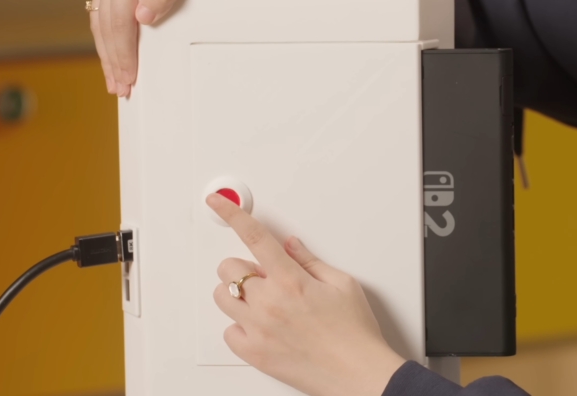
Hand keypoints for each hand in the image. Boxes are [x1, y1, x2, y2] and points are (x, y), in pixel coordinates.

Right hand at [90, 0, 301, 96]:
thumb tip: (142, 17)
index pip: (118, 18)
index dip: (123, 52)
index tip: (130, 76)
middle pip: (105, 23)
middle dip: (113, 59)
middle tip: (121, 88)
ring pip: (101, 21)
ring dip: (108, 53)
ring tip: (116, 81)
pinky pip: (106, 14)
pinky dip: (110, 39)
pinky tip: (114, 58)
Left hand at [207, 194, 406, 395]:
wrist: (358, 374)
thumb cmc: (355, 333)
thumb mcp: (342, 284)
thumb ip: (310, 261)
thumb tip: (290, 246)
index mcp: (291, 280)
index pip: (253, 237)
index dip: (231, 214)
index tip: (218, 202)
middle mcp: (269, 302)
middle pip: (229, 268)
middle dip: (244, 267)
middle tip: (267, 277)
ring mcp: (258, 329)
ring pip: (222, 298)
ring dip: (238, 295)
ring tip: (263, 303)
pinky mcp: (254, 353)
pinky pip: (228, 332)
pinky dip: (240, 326)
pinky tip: (262, 326)